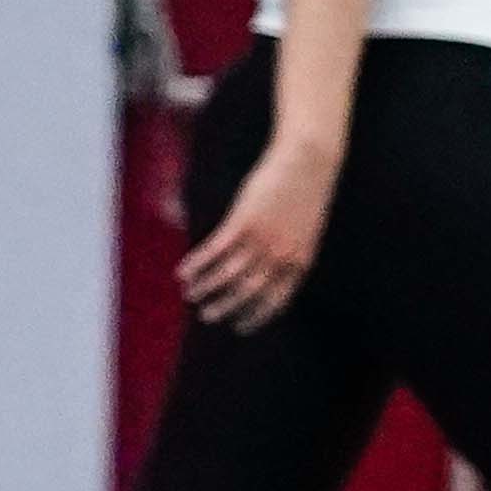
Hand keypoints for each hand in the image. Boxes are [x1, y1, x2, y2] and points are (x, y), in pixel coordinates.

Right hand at [177, 142, 338, 332]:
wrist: (308, 163)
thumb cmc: (306, 195)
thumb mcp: (304, 231)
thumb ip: (289, 253)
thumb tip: (270, 269)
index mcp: (300, 262)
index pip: (277, 300)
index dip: (256, 316)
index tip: (240, 327)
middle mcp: (281, 256)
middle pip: (248, 292)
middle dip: (226, 307)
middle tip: (208, 316)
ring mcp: (262, 240)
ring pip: (228, 274)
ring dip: (206, 287)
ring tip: (191, 294)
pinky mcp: (244, 222)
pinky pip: (215, 251)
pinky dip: (197, 265)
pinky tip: (183, 271)